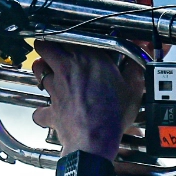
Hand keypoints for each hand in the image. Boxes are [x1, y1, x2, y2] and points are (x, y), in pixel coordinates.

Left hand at [30, 40, 143, 159]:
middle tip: (53, 52)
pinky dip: (43, 113)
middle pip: (44, 46)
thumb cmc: (113, 115)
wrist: (95, 140)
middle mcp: (67, 68)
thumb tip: (138, 57)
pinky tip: (51, 114)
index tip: (69, 39)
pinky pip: (39, 110)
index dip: (66, 36)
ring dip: (41, 71)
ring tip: (50, 75)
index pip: (68, 35)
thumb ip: (133, 69)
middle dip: (46, 47)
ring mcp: (55, 88)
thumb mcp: (132, 89)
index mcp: (88, 58)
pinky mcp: (50, 108)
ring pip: (37, 70)